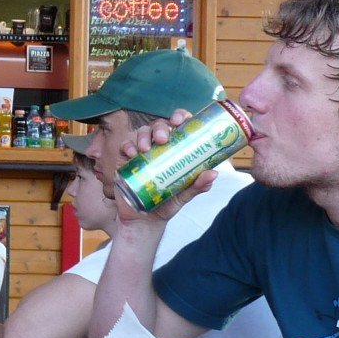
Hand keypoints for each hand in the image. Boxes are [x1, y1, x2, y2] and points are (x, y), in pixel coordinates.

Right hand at [108, 109, 216, 226]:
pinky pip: (125, 146)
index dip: (179, 117)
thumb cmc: (166, 203)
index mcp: (175, 150)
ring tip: (146, 148)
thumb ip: (198, 185)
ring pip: (142, 133)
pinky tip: (132, 154)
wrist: (145, 220)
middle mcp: (158, 148)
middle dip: (160, 127)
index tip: (180, 120)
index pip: (178, 126)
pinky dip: (128, 146)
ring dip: (144, 136)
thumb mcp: (184, 195)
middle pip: (159, 126)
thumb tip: (213, 173)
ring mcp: (141, 153)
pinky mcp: (126, 161)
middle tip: (163, 139)